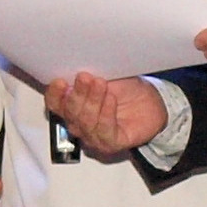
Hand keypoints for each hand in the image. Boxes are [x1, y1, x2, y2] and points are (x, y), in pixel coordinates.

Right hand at [44, 70, 165, 157]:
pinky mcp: (111, 143)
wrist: (152, 102)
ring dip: (93, 102)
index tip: (61, 81)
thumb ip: (88, 74)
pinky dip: (106, 114)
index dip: (55, 94)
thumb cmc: (127, 90)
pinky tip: (111, 100)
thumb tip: (76, 62)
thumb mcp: (106, 74)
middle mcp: (80, 123)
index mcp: (72, 106)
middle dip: (78, 94)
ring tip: (101, 84)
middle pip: (70, 113)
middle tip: (86, 78)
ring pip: (85, 123)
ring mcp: (94, 136)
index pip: (55, 104)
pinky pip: (104, 132)